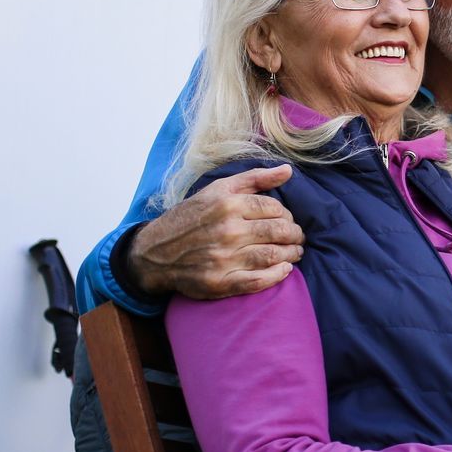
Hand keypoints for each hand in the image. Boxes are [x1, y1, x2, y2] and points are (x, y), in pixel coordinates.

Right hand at [126, 165, 302, 299]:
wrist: (154, 252)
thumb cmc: (191, 217)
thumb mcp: (218, 189)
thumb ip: (255, 178)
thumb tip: (288, 170)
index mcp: (227, 205)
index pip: (275, 209)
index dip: (287, 215)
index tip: (286, 220)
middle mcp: (227, 230)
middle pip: (279, 232)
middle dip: (295, 235)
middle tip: (297, 237)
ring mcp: (223, 258)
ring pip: (273, 255)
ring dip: (291, 254)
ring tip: (294, 252)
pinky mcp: (219, 282)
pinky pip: (258, 281)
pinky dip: (277, 275)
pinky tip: (284, 270)